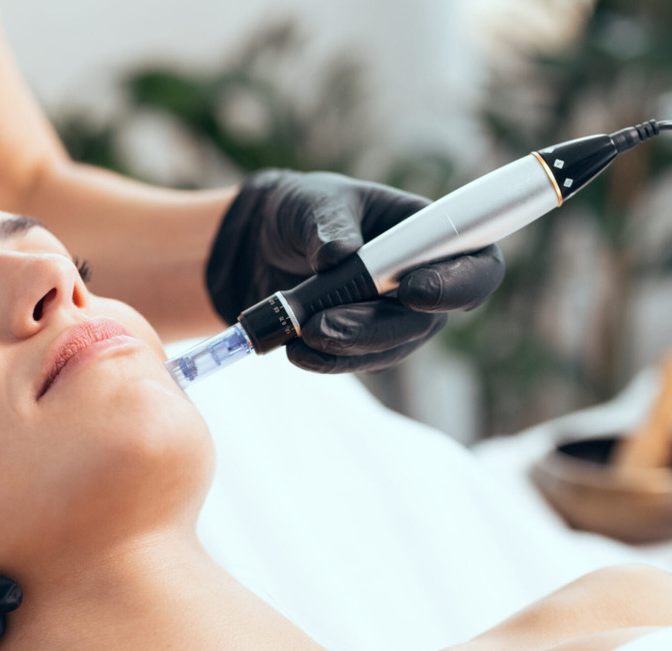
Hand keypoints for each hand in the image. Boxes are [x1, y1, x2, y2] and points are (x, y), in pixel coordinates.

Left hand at [205, 169, 505, 372]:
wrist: (262, 242)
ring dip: (347, 347)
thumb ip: (329, 221)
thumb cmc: (304, 209)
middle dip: (375, 326)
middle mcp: (424, 280)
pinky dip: (327, 360)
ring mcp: (394, 317)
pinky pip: (357, 361)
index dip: (458, 285)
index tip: (412, 291)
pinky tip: (296, 351)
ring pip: (390, 347)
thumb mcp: (314, 200)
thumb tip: (339, 253)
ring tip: (300, 334)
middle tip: (322, 323)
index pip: (478, 266)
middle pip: (427, 321)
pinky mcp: (362, 342)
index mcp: (432, 233)